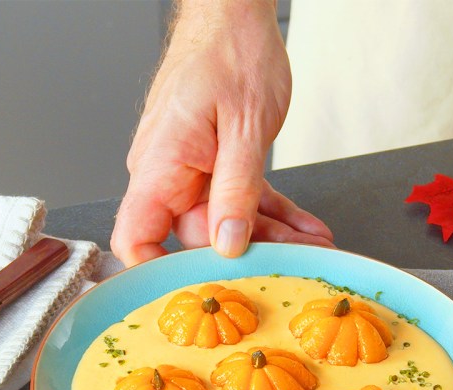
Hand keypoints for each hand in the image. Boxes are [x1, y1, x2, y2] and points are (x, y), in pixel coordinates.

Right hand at [110, 0, 332, 266]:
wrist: (234, 11)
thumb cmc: (230, 52)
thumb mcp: (245, 127)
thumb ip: (236, 190)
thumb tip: (227, 243)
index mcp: (161, 164)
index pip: (138, 237)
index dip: (157, 274)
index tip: (195, 296)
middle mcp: (168, 170)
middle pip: (199, 235)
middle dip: (250, 254)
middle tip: (295, 268)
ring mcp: (190, 166)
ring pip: (228, 218)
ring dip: (272, 234)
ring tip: (314, 247)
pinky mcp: (213, 160)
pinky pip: (241, 196)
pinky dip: (273, 211)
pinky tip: (305, 227)